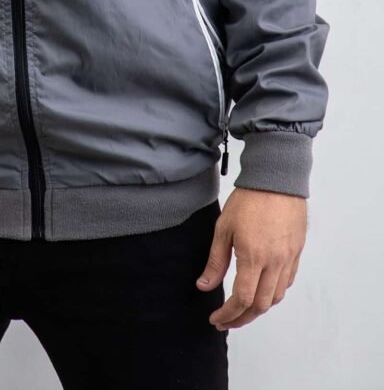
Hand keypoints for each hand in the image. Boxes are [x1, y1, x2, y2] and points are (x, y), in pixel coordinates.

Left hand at [196, 187, 305, 329]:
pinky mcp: (296, 252)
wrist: (276, 179)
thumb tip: (204, 286)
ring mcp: (288, 259)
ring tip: (241, 308)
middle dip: (242, 318)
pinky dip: (274, 293)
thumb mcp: (223, 228)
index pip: (242, 300)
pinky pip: (287, 282)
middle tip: (226, 320)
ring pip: (276, 297)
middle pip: (261, 305)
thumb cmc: (248, 199)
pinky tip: (261, 289)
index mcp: (253, 257)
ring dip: (258, 308)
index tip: (216, 319)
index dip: (228, 314)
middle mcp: (274, 263)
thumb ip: (216, 261)